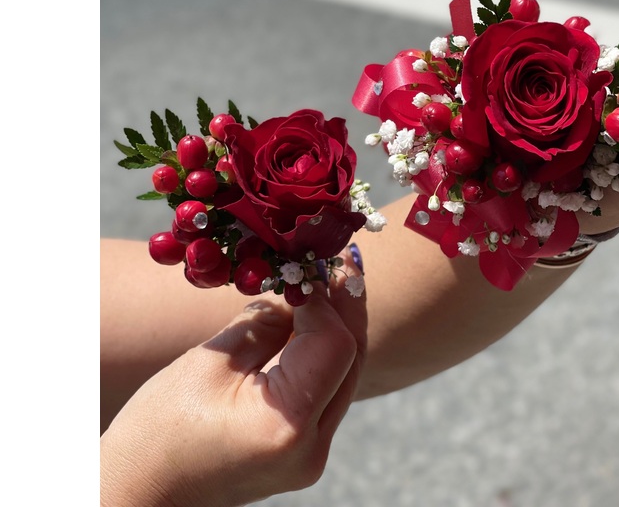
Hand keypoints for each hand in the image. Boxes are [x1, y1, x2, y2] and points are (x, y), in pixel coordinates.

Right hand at [100, 253, 366, 506]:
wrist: (143, 494)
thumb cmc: (159, 430)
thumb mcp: (210, 361)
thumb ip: (264, 321)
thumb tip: (300, 286)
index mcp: (286, 423)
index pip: (333, 342)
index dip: (323, 298)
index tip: (305, 266)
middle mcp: (312, 446)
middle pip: (351, 357)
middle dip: (344, 304)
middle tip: (338, 259)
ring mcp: (313, 454)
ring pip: (347, 372)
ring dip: (339, 323)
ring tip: (329, 278)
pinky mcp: (305, 449)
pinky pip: (329, 388)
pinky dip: (324, 349)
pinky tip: (314, 317)